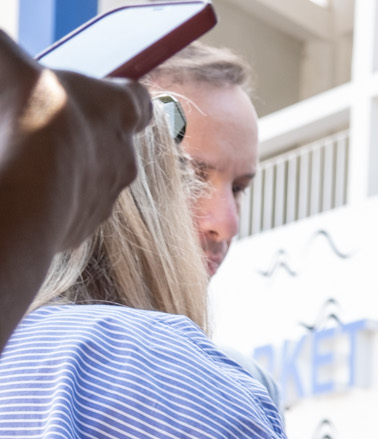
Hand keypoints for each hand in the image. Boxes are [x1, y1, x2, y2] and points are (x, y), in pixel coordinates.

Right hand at [0, 34, 150, 348]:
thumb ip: (6, 49)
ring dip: (64, 170)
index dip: (117, 96)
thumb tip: (0, 43)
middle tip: (42, 127)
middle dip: (82, 135)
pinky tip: (21, 190)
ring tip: (24, 160)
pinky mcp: (83, 228)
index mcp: (117, 110)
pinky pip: (68, 210)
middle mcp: (123, 156)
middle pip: (111, 141)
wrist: (29, 198)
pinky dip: (49, 201)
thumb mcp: (12, 65)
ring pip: (89, 178)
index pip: (137, 100)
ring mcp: (106, 196)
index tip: (96, 96)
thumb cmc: (31, 121)